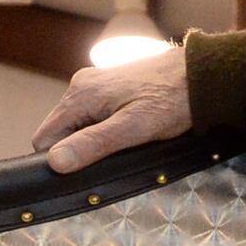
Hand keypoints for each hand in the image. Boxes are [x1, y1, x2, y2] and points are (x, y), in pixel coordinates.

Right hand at [31, 52, 191, 174]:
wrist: (200, 75)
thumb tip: (55, 162)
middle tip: (113, 157)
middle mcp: (81, 86)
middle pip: (60, 132)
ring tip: (126, 144)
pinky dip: (104, 129)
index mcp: (79, 95)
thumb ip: (93, 144)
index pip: (44, 139)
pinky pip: (93, 116)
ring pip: (77, 125)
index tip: (84, 171)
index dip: (60, 160)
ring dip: (94, 140)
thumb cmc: (172, 100)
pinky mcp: (109, 87)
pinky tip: (129, 131)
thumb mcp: (133, 129)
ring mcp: (95, 84)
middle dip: (80, 150)